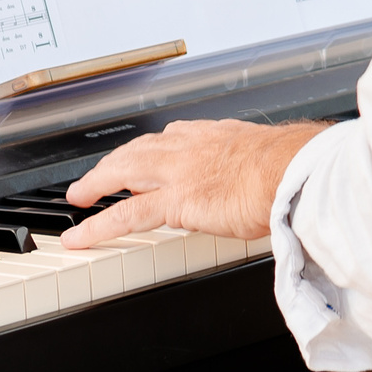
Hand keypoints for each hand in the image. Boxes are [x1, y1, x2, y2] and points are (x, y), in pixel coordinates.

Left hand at [62, 119, 329, 246]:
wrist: (293, 171)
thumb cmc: (292, 167)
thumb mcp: (269, 158)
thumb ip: (255, 168)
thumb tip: (267, 182)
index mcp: (212, 135)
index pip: (170, 137)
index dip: (151, 148)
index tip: (142, 154)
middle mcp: (187, 147)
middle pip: (136, 151)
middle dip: (112, 163)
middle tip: (96, 176)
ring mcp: (177, 173)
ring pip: (122, 174)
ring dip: (96, 185)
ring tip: (78, 197)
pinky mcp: (174, 202)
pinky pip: (125, 215)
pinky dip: (98, 225)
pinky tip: (80, 236)